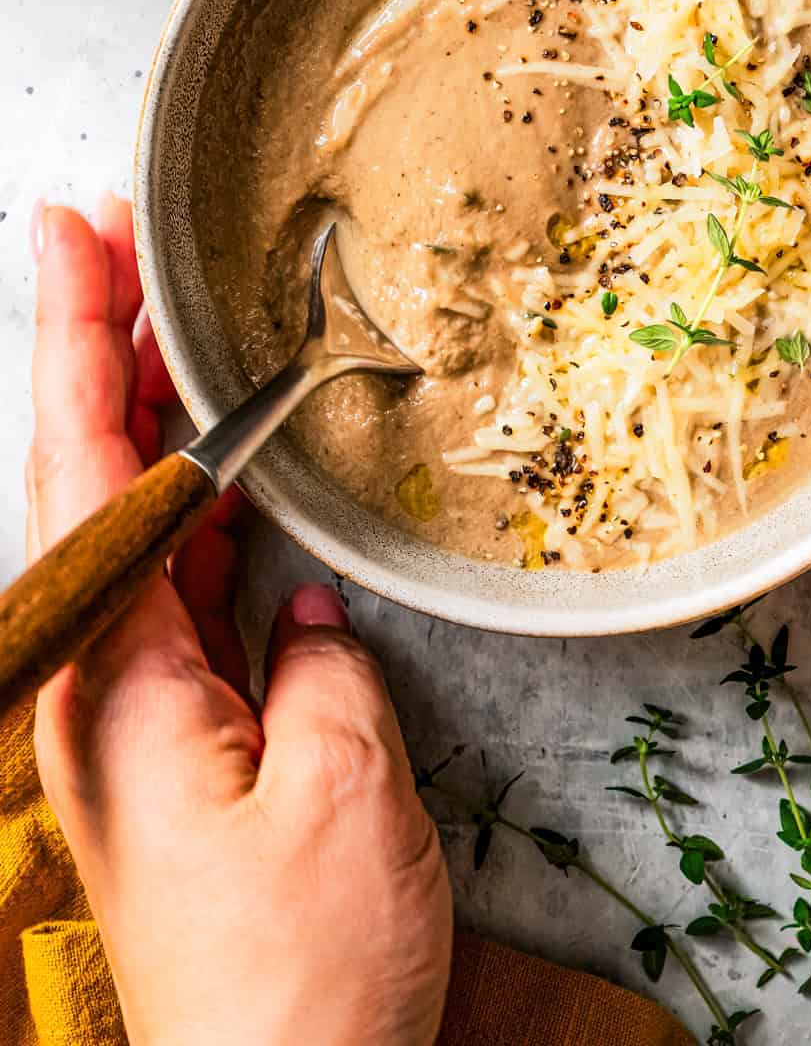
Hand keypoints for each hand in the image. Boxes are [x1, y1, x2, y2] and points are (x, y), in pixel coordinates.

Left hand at [27, 197, 451, 1045]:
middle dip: (95, 348)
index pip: (87, 468)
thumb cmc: (296, 977)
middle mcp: (107, 687)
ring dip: (144, 416)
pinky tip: (222, 467)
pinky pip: (176, 590)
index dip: (79, 341)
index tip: (71, 238)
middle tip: (112, 239)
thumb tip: (303, 604)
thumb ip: (318, 667)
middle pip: (88, 478)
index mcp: (121, 681)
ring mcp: (137, 716)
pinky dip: (196, 507)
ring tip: (164, 318)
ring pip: (131, 525)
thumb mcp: (341, 794)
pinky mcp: (180, 744)